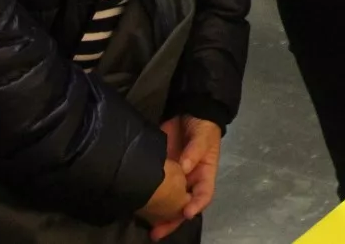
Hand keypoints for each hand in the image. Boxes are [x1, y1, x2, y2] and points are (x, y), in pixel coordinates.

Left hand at [146, 115, 221, 238]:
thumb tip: (185, 167)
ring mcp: (175, 177)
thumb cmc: (202, 126)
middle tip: (158, 232)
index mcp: (204, 174)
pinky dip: (149, 201)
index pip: (204, 194)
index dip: (196, 205)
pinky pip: (156, 189)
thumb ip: (195, 150)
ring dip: (159, 216)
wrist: (188, 112)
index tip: (186, 213)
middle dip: (172, 220)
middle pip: (183, 205)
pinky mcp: (161, 172)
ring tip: (148, 229)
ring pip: (168, 201)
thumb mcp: (203, 136)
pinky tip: (139, 209)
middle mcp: (190, 180)